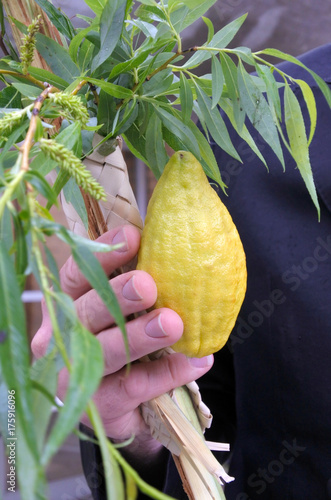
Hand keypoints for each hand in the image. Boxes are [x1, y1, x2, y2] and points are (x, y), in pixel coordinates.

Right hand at [32, 225, 213, 456]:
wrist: (116, 410)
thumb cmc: (119, 346)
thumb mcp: (119, 312)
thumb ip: (134, 286)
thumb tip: (170, 248)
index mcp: (65, 306)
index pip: (75, 275)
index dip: (101, 255)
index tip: (134, 237)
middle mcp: (62, 339)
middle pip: (84, 312)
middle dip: (116, 296)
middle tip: (147, 285)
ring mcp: (75, 375)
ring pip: (105, 351)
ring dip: (140, 336)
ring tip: (172, 324)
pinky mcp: (99, 406)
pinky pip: (135, 386)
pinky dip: (167, 373)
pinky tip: (196, 362)